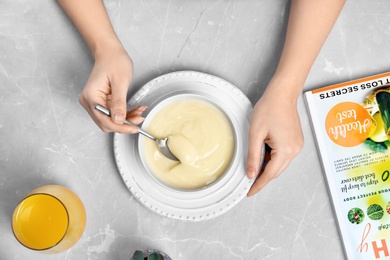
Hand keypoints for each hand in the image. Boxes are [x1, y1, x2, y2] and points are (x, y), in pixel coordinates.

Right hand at [79, 46, 145, 132]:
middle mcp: (90, 102)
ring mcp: (95, 103)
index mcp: (91, 97)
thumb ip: (119, 102)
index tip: (134, 127)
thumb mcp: (120, 82)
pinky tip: (135, 110)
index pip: (104, 120)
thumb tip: (118, 120)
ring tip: (139, 112)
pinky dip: (125, 114)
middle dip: (124, 124)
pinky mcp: (102, 102)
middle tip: (139, 119)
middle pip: (106, 122)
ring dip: (126, 119)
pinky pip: (113, 113)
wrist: (110, 52)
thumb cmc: (114, 61)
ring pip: (111, 120)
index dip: (120, 127)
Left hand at [246, 81, 303, 195]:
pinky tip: (263, 154)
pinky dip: (273, 159)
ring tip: (253, 164)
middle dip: (262, 177)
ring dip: (267, 167)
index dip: (258, 185)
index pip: (270, 174)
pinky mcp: (296, 141)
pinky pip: (283, 156)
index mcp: (285, 150)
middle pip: (276, 171)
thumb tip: (251, 174)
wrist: (282, 94)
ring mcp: (297, 146)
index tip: (249, 192)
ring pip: (280, 164)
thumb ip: (253, 156)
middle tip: (248, 182)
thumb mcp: (255, 133)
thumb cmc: (269, 109)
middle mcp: (295, 150)